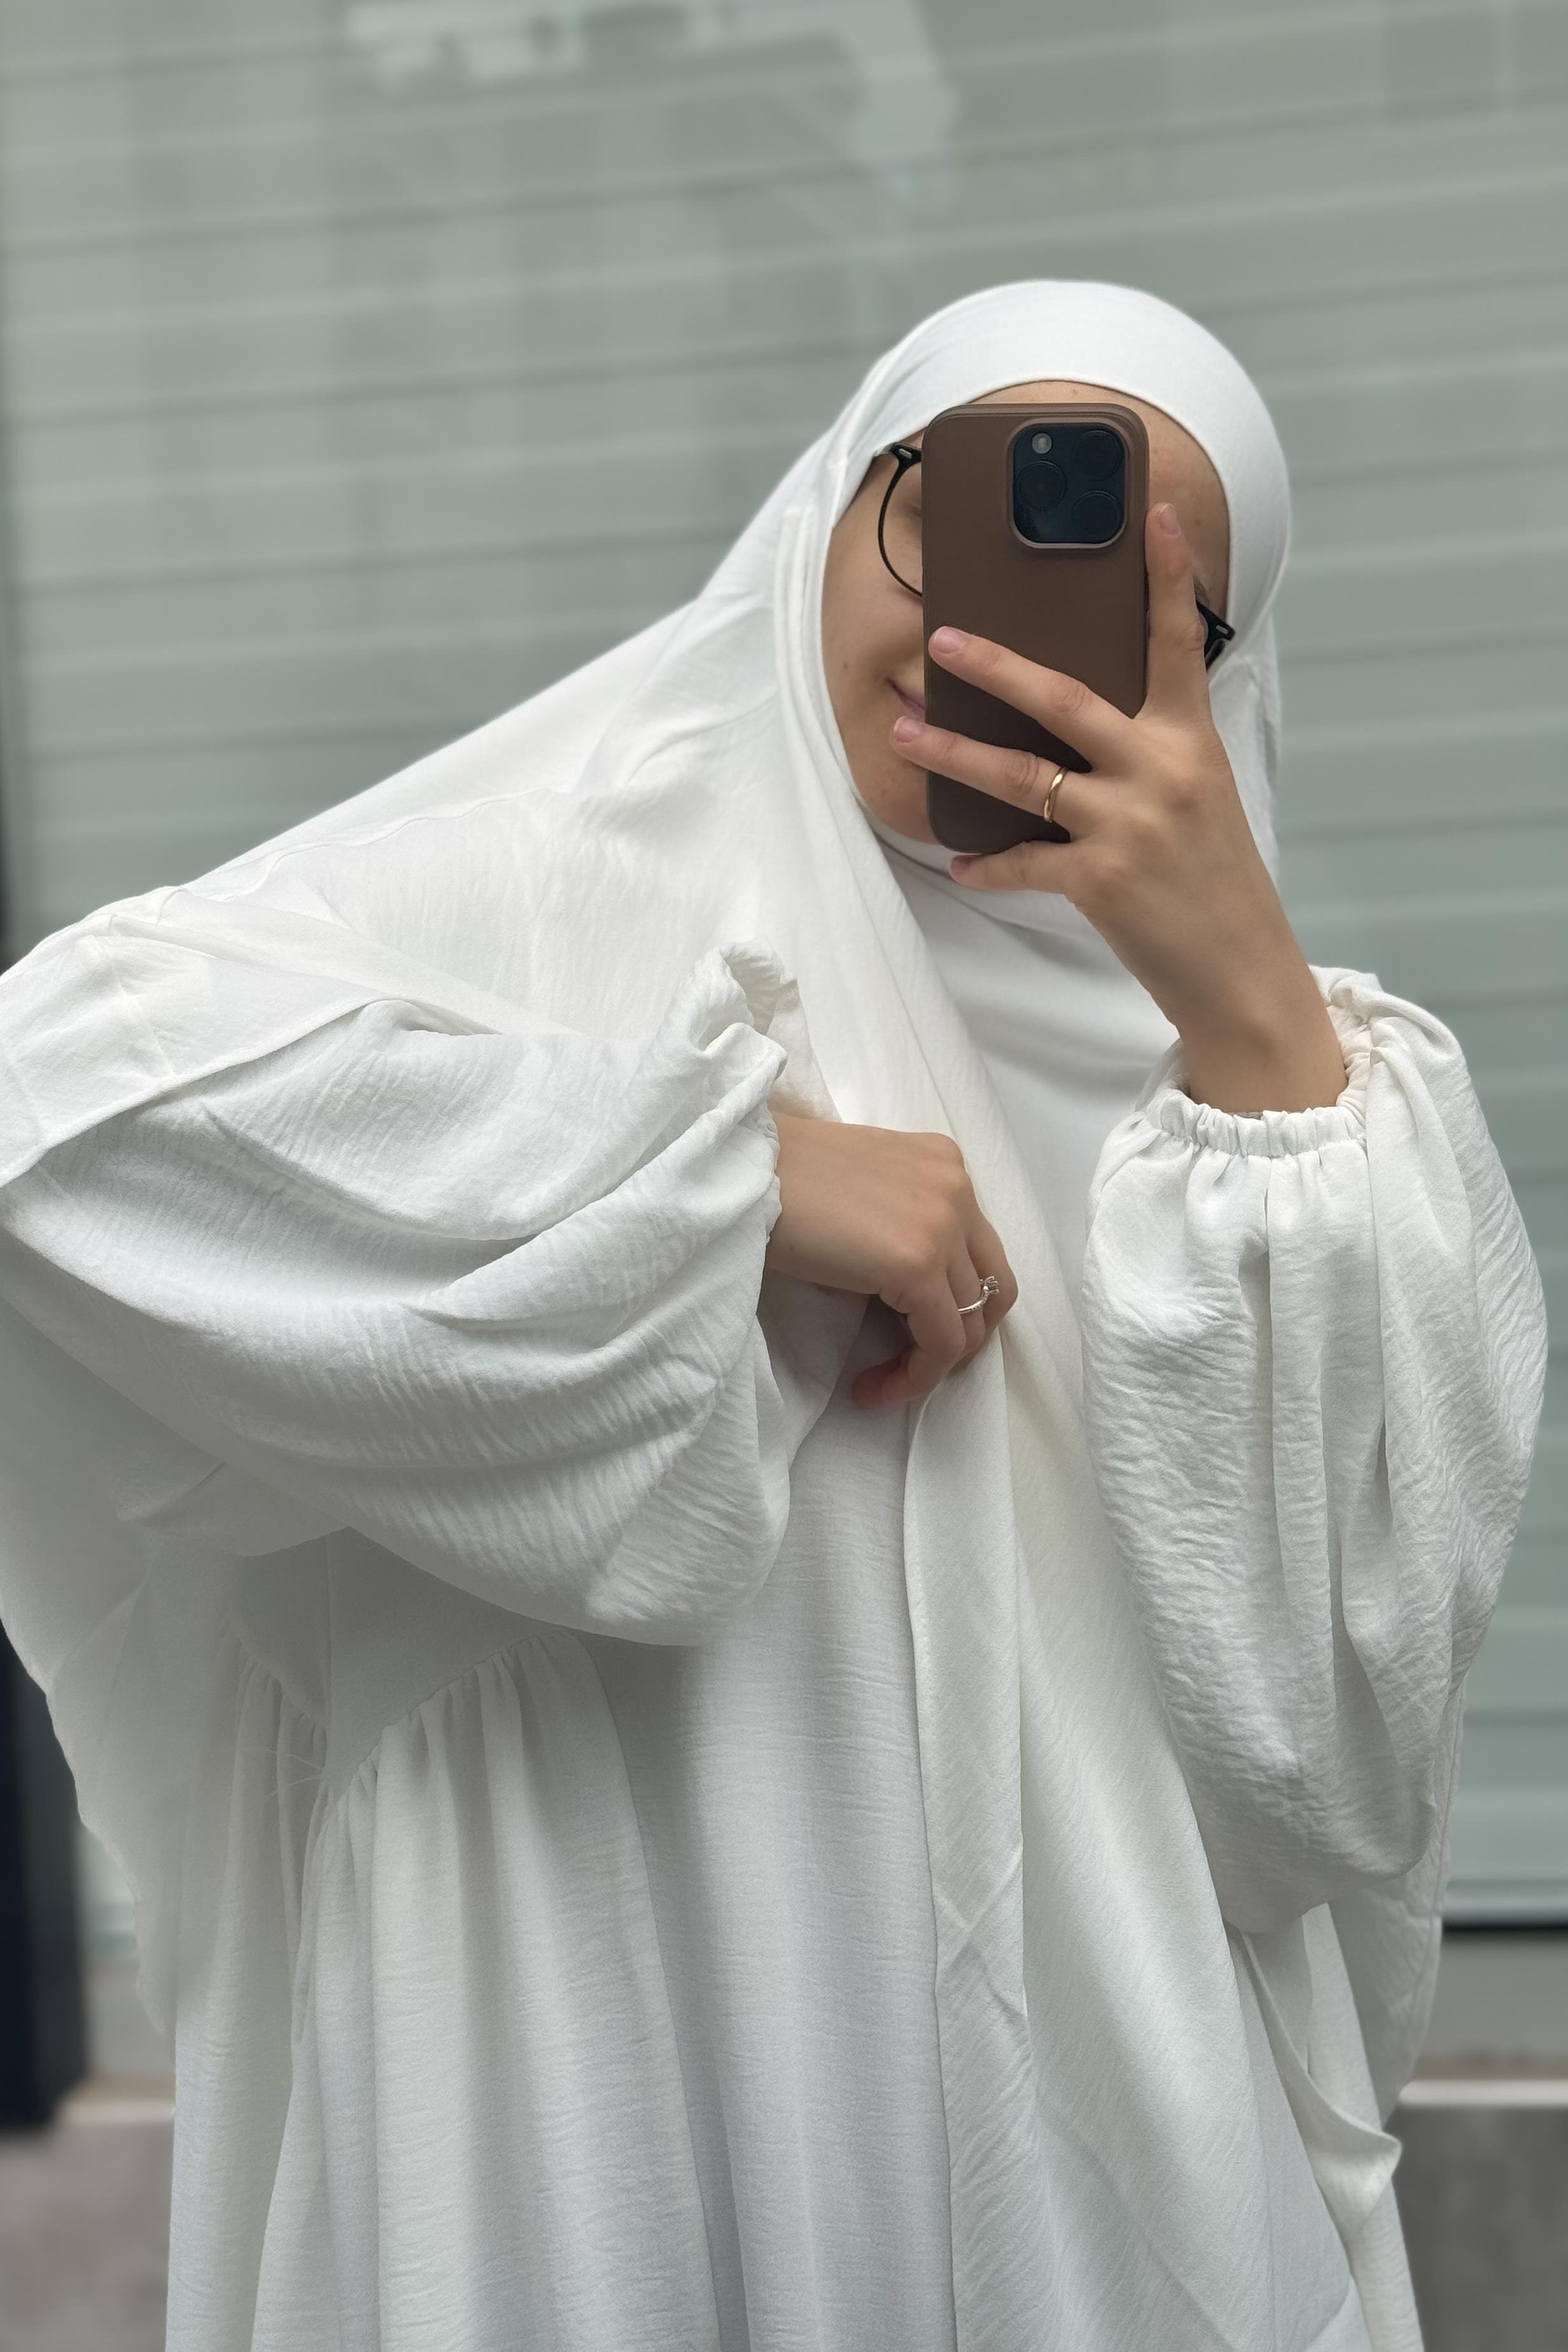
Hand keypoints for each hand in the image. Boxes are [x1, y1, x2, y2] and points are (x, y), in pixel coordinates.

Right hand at [765, 1112, 1016, 1408]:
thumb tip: (907, 1293)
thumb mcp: (862, 1190)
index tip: (903, 1337)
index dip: (952, 1305)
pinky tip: (870, 1386)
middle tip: (911, 1364)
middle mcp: (957, 1188)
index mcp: (943, 1164)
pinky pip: (942, 1343)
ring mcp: (944, 1223)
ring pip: (970, 1323)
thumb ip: (901, 1223)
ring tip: (879, 1381)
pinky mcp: (919, 1264)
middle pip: (991, 1287)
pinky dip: (913, 1376)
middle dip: (958, 1337)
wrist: (738, 1173)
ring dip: (929, 1365)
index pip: (977, 1251)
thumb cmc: (776, 1182)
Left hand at [888, 504, 1346, 1114]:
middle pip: (1064, 698)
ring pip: (1022, 776)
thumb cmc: (1217, 883)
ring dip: (954, 754)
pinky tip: (962, 864)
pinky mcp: (1101, 880)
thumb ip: (1155, 753)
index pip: (1179, 643)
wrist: (1242, 971)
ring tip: (904, 730)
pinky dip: (988, 865)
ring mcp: (1129, 825)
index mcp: (1191, 741)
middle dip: (994, 665)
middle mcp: (1161, 772)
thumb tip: (1089, 723)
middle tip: (941, 636)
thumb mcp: (1204, 798)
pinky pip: (1023, 862)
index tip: (1152, 513)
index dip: (1166, 576)